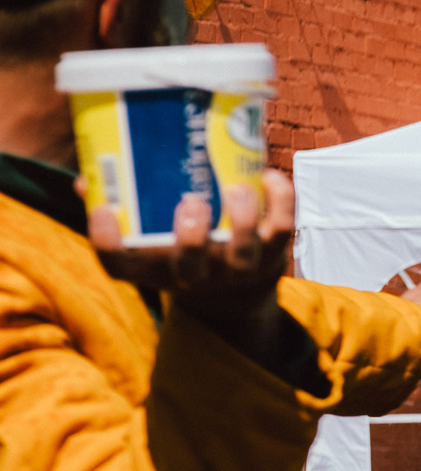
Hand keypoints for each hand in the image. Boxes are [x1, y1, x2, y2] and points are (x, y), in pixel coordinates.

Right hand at [92, 172, 292, 311]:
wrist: (236, 294)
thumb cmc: (181, 249)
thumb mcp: (148, 234)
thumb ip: (123, 206)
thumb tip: (88, 179)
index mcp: (154, 269)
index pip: (119, 267)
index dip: (106, 243)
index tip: (104, 211)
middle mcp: (194, 277)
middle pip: (189, 269)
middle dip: (192, 238)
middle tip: (192, 203)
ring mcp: (236, 271)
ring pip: (244, 255)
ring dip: (244, 220)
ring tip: (237, 188)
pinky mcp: (272, 258)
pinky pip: (281, 233)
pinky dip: (280, 203)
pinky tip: (268, 176)